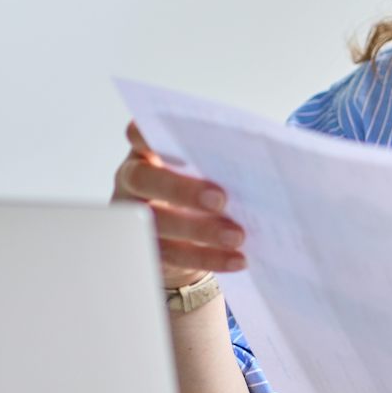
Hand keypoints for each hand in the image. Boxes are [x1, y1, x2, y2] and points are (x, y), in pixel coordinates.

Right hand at [110, 121, 246, 287]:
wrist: (178, 236)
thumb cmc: (194, 187)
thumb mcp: (199, 168)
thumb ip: (214, 160)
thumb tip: (260, 162)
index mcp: (145, 151)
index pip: (138, 135)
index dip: (149, 134)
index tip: (177, 134)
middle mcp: (132, 181)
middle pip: (144, 180)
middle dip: (182, 189)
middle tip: (220, 198)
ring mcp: (134, 217)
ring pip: (158, 224)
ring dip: (200, 230)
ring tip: (237, 235)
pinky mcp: (146, 250)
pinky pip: (174, 256)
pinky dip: (209, 258)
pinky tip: (237, 258)